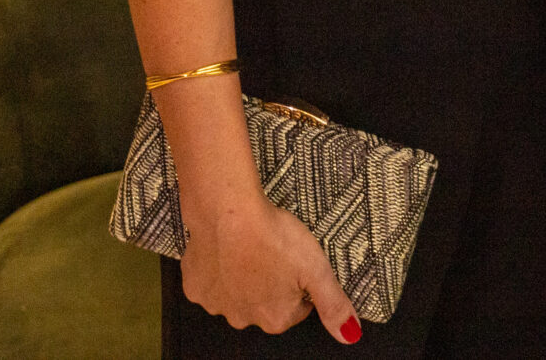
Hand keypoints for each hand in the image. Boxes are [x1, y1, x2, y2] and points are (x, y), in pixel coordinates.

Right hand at [179, 196, 361, 342]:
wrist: (228, 212)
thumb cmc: (273, 237)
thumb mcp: (317, 268)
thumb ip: (334, 304)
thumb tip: (350, 334)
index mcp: (275, 318)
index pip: (296, 310)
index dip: (299, 284)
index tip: (296, 263)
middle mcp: (243, 319)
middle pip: (264, 304)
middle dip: (271, 283)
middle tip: (274, 252)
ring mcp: (216, 304)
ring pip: (236, 295)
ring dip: (243, 278)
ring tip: (251, 247)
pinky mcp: (195, 287)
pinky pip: (210, 283)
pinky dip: (218, 269)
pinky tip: (228, 249)